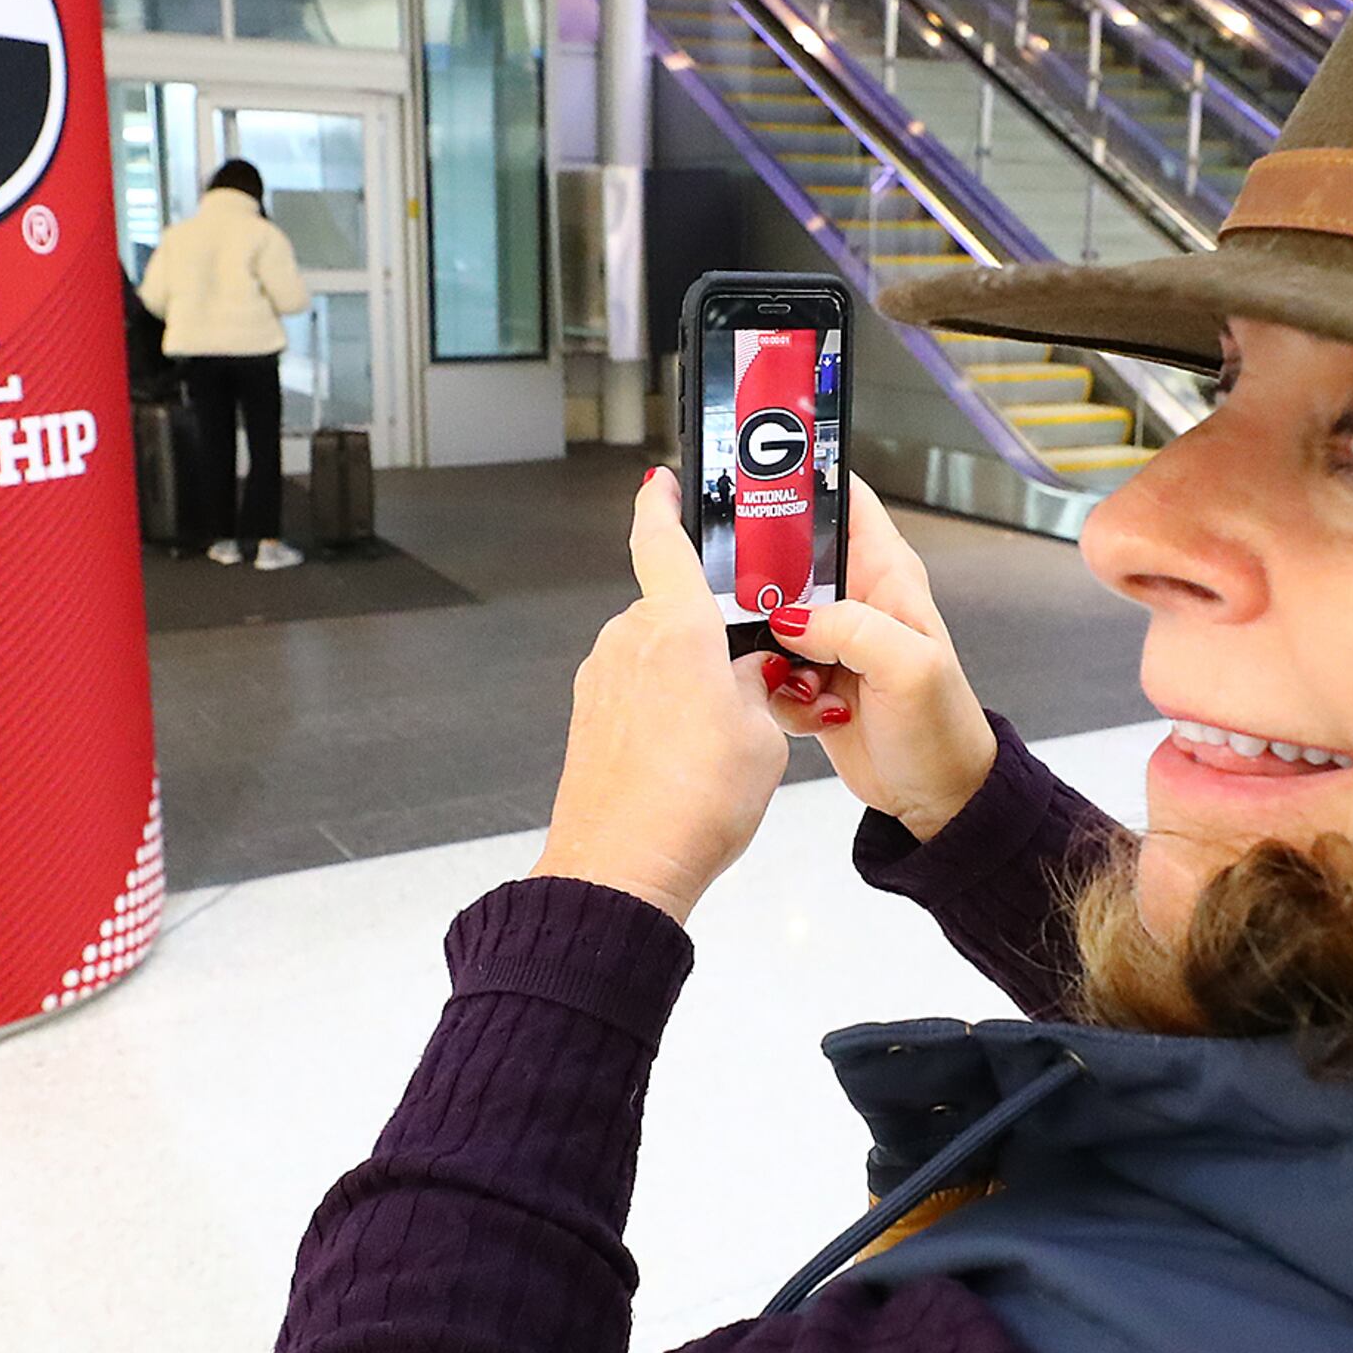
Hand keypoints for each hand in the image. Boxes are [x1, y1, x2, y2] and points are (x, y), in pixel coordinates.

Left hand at [533, 468, 793, 923]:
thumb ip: (759, 683)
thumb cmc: (693, 803)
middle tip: (755, 668)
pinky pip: (636, 694)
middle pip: (674, 611)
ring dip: (690, 679)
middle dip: (712, 633)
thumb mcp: (764, 733)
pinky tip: (692, 758)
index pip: (659, 540)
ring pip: (657, 657)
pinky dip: (665, 712)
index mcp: (674, 627)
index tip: (660, 483)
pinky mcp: (588, 721)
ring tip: (728, 733)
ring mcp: (600, 681)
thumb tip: (751, 672)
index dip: (661, 504)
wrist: (623, 869)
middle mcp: (627, 642)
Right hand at [762, 480, 999, 844]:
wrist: (936, 796)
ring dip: (770, 652)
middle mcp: (854, 597)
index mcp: (886, 573)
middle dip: (759, 580)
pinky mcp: (808, 677)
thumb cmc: (943, 729)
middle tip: (759, 611)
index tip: (756, 477)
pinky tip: (815, 711)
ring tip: (805, 681)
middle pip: (784, 555)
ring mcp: (828, 638)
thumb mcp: (909, 666)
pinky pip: (767, 670)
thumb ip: (852, 628)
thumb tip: (791, 616)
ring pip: (765, 617)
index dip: (801, 479)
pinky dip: (780, 695)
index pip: (842, 497)